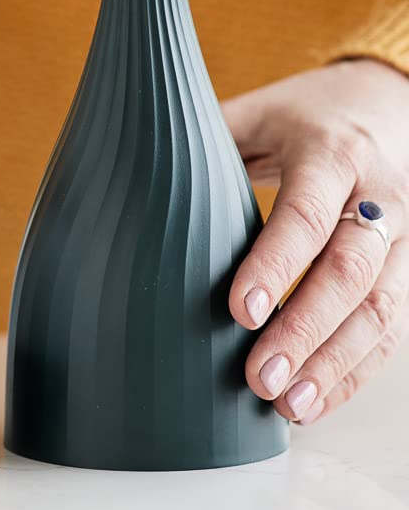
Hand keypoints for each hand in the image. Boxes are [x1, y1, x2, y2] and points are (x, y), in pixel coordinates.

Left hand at [223, 59, 408, 424]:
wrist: (387, 103)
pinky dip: (355, 370)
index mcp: (331, 153)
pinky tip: (314, 402)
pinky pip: (390, 328)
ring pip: (379, 309)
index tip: (240, 310)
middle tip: (258, 377)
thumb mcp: (257, 112)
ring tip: (287, 407)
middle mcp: (377, 198)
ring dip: (334, 364)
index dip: (275, 263)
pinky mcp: (405, 270)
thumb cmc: (303, 114)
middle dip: (304, 329)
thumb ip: (209, 141)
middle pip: (349, 271)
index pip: (306, 213)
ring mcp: (402, 238)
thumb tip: (127, 170)